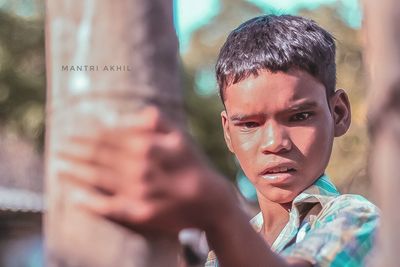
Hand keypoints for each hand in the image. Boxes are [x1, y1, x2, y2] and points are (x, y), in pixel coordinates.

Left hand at [57, 106, 236, 234]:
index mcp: (147, 145)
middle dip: (75, 150)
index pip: (108, 137)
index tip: (72, 132)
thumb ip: (154, 121)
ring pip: (97, 179)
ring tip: (59, 167)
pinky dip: (88, 202)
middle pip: (98, 156)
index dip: (87, 134)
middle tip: (59, 147)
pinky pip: (107, 207)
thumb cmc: (193, 164)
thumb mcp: (180, 136)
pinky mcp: (139, 213)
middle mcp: (139, 168)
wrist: (210, 201)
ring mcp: (137, 192)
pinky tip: (74, 197)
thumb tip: (122, 115)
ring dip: (74, 172)